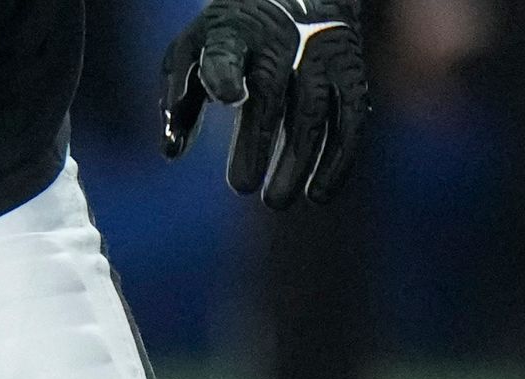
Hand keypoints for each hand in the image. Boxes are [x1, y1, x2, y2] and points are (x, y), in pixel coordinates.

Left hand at [161, 0, 368, 206]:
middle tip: (241, 186)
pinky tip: (319, 194)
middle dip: (257, 141)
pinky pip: (351, 118)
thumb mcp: (195, 48)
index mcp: (234, 32)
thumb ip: (178, 94)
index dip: (225, 73)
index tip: (226, 98)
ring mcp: (320, 56)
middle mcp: (282, 41)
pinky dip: (338, 159)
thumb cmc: (233, 36)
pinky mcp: (351, 73)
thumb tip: (172, 150)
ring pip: (312, 110)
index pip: (226, 51)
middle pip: (270, 91)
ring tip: (275, 201)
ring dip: (297, 160)